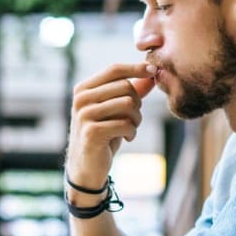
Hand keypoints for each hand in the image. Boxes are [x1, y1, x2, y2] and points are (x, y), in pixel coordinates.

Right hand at [65, 62, 156, 192]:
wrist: (87, 166)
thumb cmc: (103, 134)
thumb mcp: (115, 110)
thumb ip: (130, 91)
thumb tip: (152, 74)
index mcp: (83, 88)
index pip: (114, 70)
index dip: (136, 68)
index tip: (153, 71)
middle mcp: (81, 99)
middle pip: (125, 87)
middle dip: (138, 103)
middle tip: (135, 118)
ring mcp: (84, 115)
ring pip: (127, 104)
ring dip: (136, 118)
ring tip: (131, 128)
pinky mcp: (92, 133)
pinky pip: (125, 124)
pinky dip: (132, 132)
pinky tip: (127, 138)